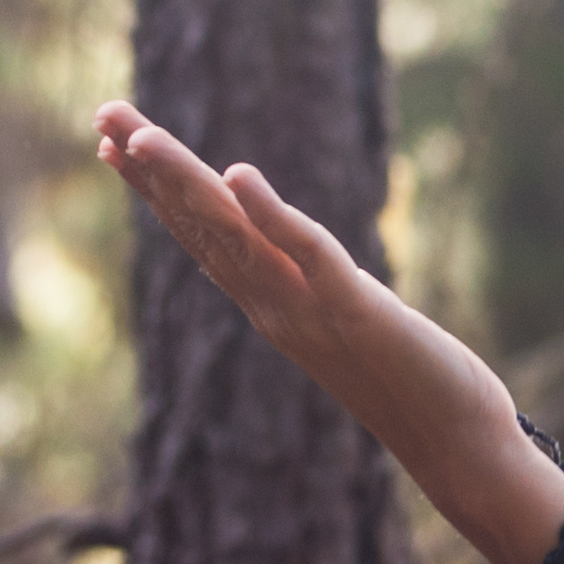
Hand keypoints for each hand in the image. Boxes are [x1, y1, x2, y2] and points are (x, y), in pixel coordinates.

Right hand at [91, 104, 515, 478]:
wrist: (460, 448)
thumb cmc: (418, 386)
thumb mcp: (348, 324)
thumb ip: (315, 288)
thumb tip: (294, 253)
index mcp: (274, 306)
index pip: (202, 237)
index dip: (156, 190)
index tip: (111, 144)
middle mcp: (278, 308)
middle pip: (203, 227)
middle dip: (152, 170)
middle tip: (103, 115)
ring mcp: (312, 313)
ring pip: (237, 237)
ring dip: (188, 184)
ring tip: (143, 136)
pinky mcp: (360, 314)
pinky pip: (309, 257)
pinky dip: (272, 216)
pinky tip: (238, 174)